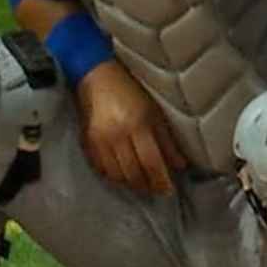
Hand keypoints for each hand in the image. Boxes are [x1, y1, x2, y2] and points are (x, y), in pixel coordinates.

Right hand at [74, 61, 187, 196]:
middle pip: (133, 173)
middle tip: (156, 190)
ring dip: (131, 184)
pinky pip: (101, 169)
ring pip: (116, 176)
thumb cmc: (130, 91)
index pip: (151, 162)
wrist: (96, 76)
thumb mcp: (154, 112)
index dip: (161, 181)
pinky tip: (123, 175)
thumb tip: (179, 166)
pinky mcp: (86, 143)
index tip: (168, 190)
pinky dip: (113, 176)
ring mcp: (99, 141)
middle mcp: (117, 135)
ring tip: (141, 183)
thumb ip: (166, 140)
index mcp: (137, 124)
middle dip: (147, 186)